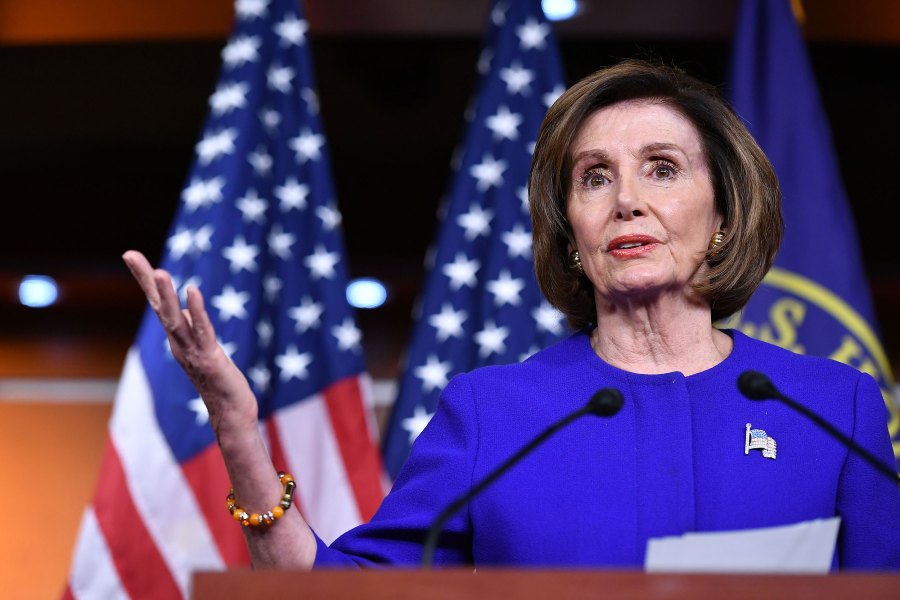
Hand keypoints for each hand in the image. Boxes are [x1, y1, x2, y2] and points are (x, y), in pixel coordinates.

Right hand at [122, 250, 258, 438]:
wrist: (231, 412)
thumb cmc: (219, 381)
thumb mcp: (204, 348)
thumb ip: (194, 328)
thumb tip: (188, 308)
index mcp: (177, 338)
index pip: (159, 303)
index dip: (145, 280)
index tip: (131, 254)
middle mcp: (179, 342)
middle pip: (159, 306)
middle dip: (145, 279)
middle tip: (130, 254)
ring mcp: (192, 350)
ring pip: (175, 319)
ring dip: (167, 296)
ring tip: (158, 271)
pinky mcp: (210, 357)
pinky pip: (202, 330)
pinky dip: (197, 310)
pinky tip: (192, 290)